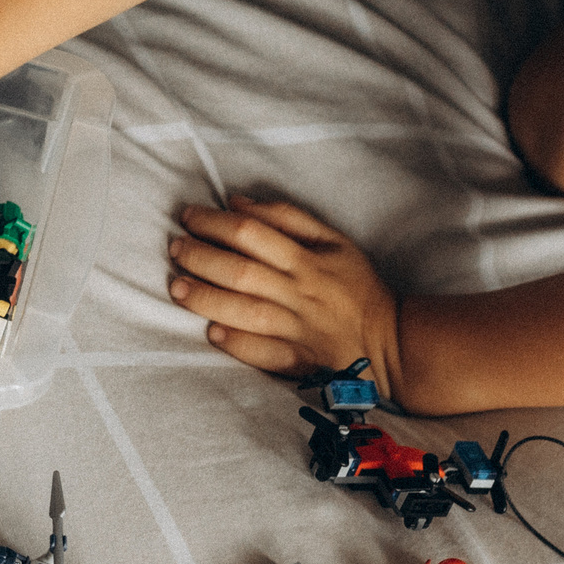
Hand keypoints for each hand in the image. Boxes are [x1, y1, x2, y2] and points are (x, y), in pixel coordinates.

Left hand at [167, 194, 405, 392]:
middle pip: (241, 272)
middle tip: (175, 249)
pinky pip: (263, 353)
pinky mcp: (298, 360)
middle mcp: (300, 292)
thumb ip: (286, 218)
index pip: (252, 234)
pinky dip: (237, 343)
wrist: (388, 341)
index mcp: (308, 259)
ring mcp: (298, 328)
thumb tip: (236, 203)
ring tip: (177, 287)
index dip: (214, 222)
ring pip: (246, 312)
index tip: (188, 217)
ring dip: (206, 299)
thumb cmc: (354, 285)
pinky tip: (211, 332)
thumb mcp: (333, 241)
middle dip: (201, 258)